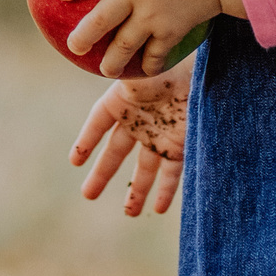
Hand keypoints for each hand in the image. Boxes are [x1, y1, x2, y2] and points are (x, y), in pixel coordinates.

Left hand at [53, 0, 236, 75]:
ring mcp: (152, 14)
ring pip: (125, 43)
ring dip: (113, 59)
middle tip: (74, 46)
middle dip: (84, 35)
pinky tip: (144, 70)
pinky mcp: (171, 30)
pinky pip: (155, 52)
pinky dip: (149, 63)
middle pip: (102, 18)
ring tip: (104, 69)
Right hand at [69, 62, 190, 215]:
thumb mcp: (139, 70)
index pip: (98, 122)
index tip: (74, 161)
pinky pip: (170, 171)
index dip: (86, 140)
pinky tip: (158, 207)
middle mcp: (138, 120)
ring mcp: (158, 134)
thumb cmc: (168, 62)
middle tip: (88, 195)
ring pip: (144, 168)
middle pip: (116, 151)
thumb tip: (109, 80)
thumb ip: (124, 82)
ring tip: (129, 213)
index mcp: (122, 98)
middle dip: (103, 174)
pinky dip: (165, 189)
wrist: (200, 67)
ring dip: (138, 190)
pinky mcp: (180, 144)